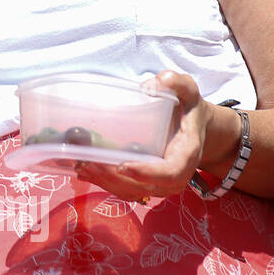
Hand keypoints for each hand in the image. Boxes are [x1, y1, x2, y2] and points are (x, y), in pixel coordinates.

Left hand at [71, 71, 215, 202]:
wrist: (191, 125)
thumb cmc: (187, 107)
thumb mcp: (186, 90)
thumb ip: (176, 82)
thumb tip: (155, 83)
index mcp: (187, 153)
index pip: (170, 173)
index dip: (146, 173)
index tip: (122, 165)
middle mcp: (176, 175)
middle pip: (145, 187)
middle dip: (115, 179)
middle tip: (88, 162)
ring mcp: (160, 183)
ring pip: (132, 192)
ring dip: (105, 183)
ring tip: (81, 165)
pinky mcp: (146, 183)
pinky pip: (126, 190)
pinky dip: (104, 183)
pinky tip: (83, 171)